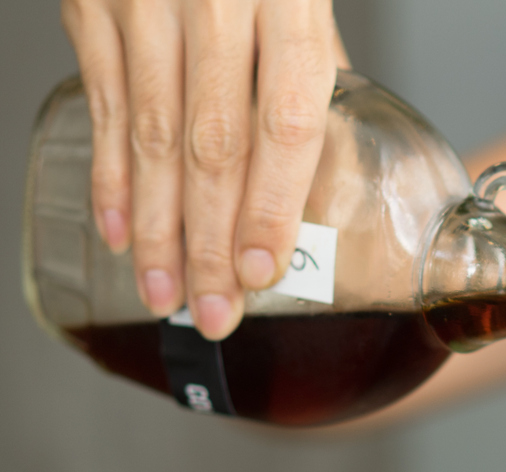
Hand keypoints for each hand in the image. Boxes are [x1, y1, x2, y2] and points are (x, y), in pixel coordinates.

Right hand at [61, 0, 348, 339]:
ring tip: (165, 293)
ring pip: (152, 136)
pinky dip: (112, 176)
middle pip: (213, 145)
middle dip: (211, 240)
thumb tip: (319, 154)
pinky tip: (121, 233)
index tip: (261, 270)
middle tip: (213, 312)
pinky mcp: (91, 2)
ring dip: (157, 227)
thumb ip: (308, 62)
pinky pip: (104, 105)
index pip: (283, 122)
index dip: (272, 204)